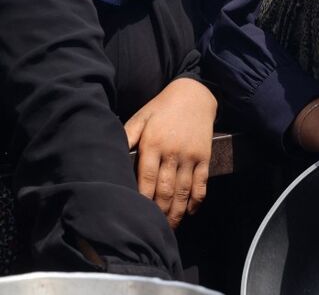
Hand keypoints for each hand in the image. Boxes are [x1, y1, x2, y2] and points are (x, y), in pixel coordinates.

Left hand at [124, 78, 216, 228]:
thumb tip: (110, 157)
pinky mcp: (205, 157)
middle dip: (158, 213)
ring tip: (169, 227)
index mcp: (153, 144)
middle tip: (151, 228)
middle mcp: (173, 152)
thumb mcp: (140, 118)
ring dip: (176, 212)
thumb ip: (126, 137)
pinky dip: (196, 201)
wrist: (195, 94)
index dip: (141, 201)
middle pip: (165, 190)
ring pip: (183, 191)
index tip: (135, 216)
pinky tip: (189, 212)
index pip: (146, 180)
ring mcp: (191, 156)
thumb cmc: (161, 108)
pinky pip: (202, 184)